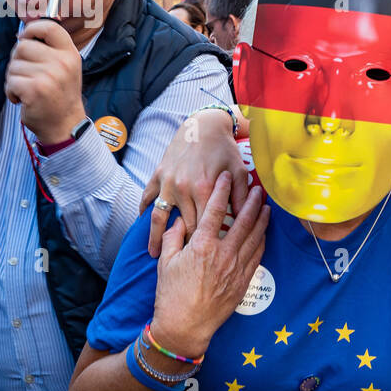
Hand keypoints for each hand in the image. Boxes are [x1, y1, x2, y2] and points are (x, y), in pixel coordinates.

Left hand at [4, 19, 85, 144]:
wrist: (65, 125)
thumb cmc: (59, 95)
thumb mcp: (65, 68)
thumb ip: (50, 50)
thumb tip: (22, 34)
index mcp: (70, 54)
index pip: (50, 27)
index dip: (32, 29)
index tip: (25, 39)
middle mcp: (63, 63)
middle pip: (23, 46)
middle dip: (18, 61)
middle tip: (28, 76)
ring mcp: (50, 76)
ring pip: (13, 65)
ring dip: (14, 79)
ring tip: (28, 90)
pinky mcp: (36, 90)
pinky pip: (10, 82)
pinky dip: (11, 92)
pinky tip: (22, 99)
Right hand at [140, 108, 248, 255]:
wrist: (202, 126)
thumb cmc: (224, 150)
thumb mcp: (239, 173)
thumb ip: (241, 198)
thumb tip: (248, 222)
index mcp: (205, 190)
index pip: (205, 226)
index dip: (204, 245)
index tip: (204, 263)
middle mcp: (184, 188)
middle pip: (184, 224)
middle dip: (184, 245)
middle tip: (183, 264)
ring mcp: (167, 183)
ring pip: (160, 216)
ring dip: (155, 237)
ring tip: (152, 255)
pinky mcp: (157, 176)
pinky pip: (146, 199)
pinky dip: (143, 214)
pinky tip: (142, 228)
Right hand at [151, 171, 269, 360]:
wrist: (185, 326)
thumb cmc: (171, 294)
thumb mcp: (165, 262)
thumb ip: (173, 237)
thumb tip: (180, 220)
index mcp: (202, 246)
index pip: (214, 211)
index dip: (221, 191)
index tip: (225, 177)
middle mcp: (223, 254)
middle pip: (243, 221)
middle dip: (251, 202)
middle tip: (258, 188)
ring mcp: (236, 268)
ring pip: (254, 237)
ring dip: (261, 220)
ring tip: (266, 206)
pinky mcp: (243, 281)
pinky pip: (257, 256)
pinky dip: (262, 241)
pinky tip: (264, 233)